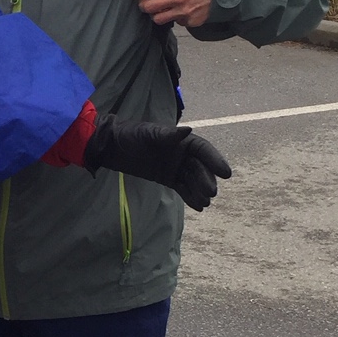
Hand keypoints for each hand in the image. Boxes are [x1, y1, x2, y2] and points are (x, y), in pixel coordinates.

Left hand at [83, 113, 231, 210]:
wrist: (111, 147)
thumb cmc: (130, 135)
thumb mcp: (148, 134)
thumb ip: (169, 135)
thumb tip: (188, 130)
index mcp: (181, 140)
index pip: (203, 150)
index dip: (215, 160)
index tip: (226, 173)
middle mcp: (181, 153)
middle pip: (199, 168)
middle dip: (206, 180)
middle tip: (211, 193)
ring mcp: (174, 166)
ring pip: (192, 180)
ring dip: (200, 191)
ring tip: (205, 203)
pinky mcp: (166, 178)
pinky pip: (182, 188)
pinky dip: (190, 197)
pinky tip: (199, 207)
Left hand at [131, 0, 214, 26]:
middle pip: (149, 7)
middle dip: (143, 4)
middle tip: (144, 2)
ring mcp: (184, 11)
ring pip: (159, 18)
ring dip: (156, 14)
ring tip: (158, 9)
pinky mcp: (191, 20)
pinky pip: (177, 22)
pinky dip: (176, 18)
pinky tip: (178, 11)